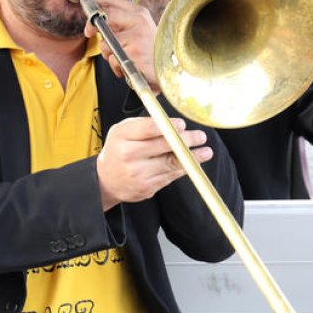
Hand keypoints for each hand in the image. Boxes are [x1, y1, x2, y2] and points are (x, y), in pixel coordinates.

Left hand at [79, 0, 157, 89]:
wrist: (168, 71)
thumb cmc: (150, 51)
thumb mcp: (137, 29)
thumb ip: (116, 16)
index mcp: (140, 14)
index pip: (112, 0)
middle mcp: (139, 22)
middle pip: (105, 17)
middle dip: (92, 26)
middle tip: (89, 32)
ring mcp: (137, 38)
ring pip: (105, 43)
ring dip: (108, 54)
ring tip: (123, 57)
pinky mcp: (134, 54)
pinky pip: (112, 59)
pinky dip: (116, 67)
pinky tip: (128, 66)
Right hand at [97, 116, 211, 208]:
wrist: (106, 180)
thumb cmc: (118, 150)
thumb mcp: (123, 132)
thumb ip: (144, 125)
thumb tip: (175, 125)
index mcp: (121, 136)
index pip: (148, 128)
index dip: (168, 126)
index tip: (182, 125)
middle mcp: (128, 155)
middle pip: (163, 145)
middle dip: (186, 140)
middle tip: (200, 136)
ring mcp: (137, 173)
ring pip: (171, 163)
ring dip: (192, 157)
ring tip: (206, 151)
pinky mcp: (146, 187)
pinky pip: (170, 176)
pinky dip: (183, 169)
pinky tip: (193, 163)